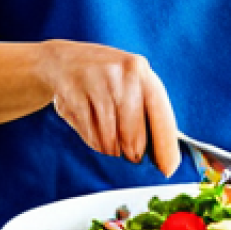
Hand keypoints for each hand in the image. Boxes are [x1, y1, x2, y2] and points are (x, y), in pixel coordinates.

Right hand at [38, 40, 180, 176]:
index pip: (160, 113)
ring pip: (110, 136)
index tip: (167, 169)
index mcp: (141, 70)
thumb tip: (164, 153)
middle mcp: (121, 73)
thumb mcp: (129, 81)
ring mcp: (96, 81)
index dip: (165, 145)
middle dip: (133, 151)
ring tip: (111, 146)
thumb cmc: (106, 79)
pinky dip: (93, 141)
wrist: (63, 59)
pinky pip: (89, 132)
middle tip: (132, 158)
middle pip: (133, 131)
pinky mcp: (74, 93)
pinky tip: (94, 135)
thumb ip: (146, 109)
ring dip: (111, 148)